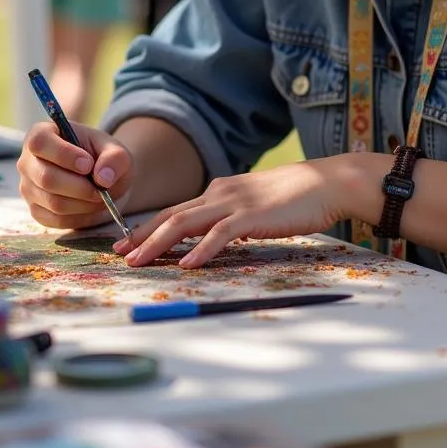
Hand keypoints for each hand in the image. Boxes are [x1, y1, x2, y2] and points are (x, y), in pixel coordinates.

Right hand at [18, 122, 133, 229]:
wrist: (103, 181)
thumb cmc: (104, 158)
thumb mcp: (116, 151)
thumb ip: (114, 158)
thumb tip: (103, 177)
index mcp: (41, 134)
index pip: (40, 142)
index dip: (64, 154)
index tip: (88, 164)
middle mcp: (27, 161)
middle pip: (46, 178)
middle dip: (81, 186)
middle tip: (102, 187)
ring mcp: (28, 188)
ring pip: (54, 202)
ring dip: (84, 203)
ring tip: (100, 195)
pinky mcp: (36, 211)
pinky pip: (57, 220)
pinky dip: (80, 216)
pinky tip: (90, 205)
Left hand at [114, 158, 348, 268]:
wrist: (326, 183)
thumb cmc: (295, 197)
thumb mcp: (254, 205)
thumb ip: (232, 216)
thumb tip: (214, 237)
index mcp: (219, 190)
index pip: (175, 210)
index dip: (147, 227)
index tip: (125, 243)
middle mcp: (220, 193)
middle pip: (171, 215)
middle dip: (141, 235)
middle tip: (119, 255)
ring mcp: (235, 203)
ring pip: (186, 223)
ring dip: (158, 243)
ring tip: (139, 261)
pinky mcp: (253, 216)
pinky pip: (220, 234)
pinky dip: (201, 249)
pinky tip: (188, 264)